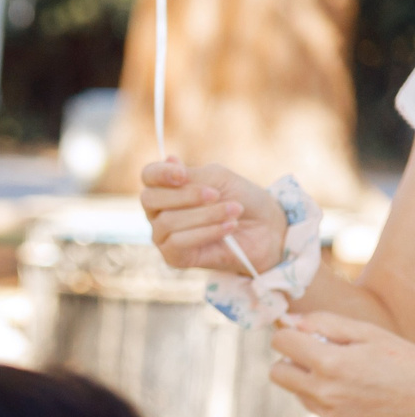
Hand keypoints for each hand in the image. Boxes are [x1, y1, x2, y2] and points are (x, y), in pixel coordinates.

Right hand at [141, 158, 287, 277]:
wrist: (266, 228)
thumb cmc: (242, 199)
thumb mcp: (219, 179)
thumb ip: (193, 174)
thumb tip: (168, 159)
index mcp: (169, 188)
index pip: (149, 175)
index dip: (160, 173)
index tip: (183, 175)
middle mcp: (160, 212)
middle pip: (150, 199)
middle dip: (186, 195)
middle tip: (216, 194)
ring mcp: (164, 236)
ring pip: (168, 222)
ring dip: (206, 215)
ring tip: (234, 211)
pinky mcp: (174, 257)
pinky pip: (178, 242)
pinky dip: (207, 232)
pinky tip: (229, 227)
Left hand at [271, 312, 414, 416]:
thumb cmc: (403, 360)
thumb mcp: (370, 333)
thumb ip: (326, 324)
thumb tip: (290, 322)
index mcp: (331, 362)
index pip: (281, 342)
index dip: (290, 336)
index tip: (301, 336)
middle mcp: (324, 393)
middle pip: (277, 373)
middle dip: (292, 361)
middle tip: (320, 358)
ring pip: (300, 394)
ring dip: (315, 384)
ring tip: (352, 380)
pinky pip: (320, 414)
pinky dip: (332, 405)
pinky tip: (360, 400)